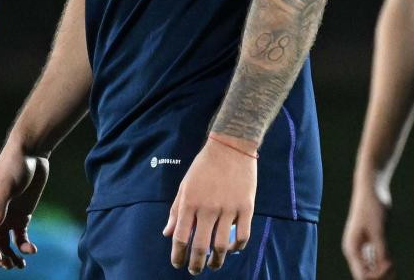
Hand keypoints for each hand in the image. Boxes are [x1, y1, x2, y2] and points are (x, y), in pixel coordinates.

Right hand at [0, 141, 48, 269]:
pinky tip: (31, 250)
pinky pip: (20, 237)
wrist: (32, 152)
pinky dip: (23, 246)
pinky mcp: (21, 216)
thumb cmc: (14, 164)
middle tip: (8, 265)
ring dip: (10, 256)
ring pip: (4, 243)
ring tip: (18, 266)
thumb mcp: (5, 185)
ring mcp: (6, 216)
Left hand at [163, 135, 256, 274]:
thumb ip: (176, 210)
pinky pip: (242, 236)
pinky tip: (232, 249)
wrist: (231, 146)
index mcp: (190, 202)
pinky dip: (237, 247)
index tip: (178, 264)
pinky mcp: (246, 207)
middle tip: (195, 270)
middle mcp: (208, 208)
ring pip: (222, 246)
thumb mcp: (185, 185)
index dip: (178, 255)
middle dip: (196, 264)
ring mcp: (228, 208)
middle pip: (200, 246)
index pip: (180, 237)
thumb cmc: (204, 166)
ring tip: (213, 265)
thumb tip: (167, 234)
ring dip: (216, 261)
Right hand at [342, 177, 394, 278]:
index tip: (389, 266)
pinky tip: (392, 264)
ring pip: (372, 269)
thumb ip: (381, 252)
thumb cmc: (371, 208)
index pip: (361, 276)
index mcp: (351, 249)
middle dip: (379, 275)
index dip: (376, 277)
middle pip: (366, 275)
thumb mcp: (378, 231)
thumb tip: (386, 269)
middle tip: (393, 266)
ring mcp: (363, 247)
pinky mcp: (371, 242)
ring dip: (383, 272)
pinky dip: (384, 265)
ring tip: (393, 266)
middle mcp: (355, 251)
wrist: (371, 189)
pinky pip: (376, 260)